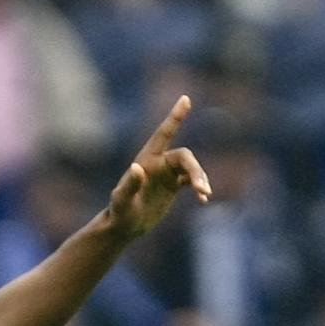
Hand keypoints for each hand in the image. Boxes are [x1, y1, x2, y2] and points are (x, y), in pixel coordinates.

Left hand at [105, 94, 210, 238]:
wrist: (124, 226)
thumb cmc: (119, 213)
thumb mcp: (122, 201)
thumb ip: (129, 185)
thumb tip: (137, 168)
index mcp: (146, 160)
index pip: (164, 134)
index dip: (175, 117)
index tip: (186, 99)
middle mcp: (159, 163)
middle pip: (185, 157)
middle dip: (196, 170)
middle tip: (202, 188)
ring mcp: (167, 174)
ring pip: (192, 168)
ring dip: (201, 180)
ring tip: (205, 195)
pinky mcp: (174, 185)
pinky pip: (193, 180)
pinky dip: (200, 188)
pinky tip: (203, 199)